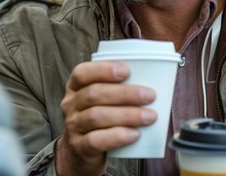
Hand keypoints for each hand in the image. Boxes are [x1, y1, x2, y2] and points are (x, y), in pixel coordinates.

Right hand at [56, 61, 156, 175]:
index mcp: (75, 86)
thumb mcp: (101, 100)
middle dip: (125, 93)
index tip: (127, 71)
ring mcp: (73, 126)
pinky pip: (96, 140)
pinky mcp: (79, 147)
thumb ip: (118, 88)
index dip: (103, 70)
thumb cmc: (99, 119)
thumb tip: (154, 78)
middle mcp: (71, 104)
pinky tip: (134, 134)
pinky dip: (117, 136)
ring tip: (149, 116)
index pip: (82, 72)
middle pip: (94, 94)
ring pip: (96, 116)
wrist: (80, 154)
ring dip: (126, 115)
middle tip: (149, 95)